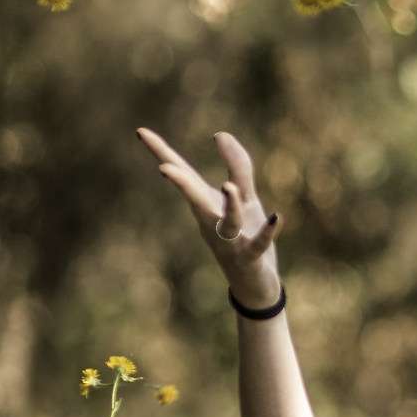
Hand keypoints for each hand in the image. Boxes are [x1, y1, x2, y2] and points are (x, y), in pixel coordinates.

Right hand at [137, 127, 281, 308]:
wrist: (254, 285)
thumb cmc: (245, 237)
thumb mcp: (244, 198)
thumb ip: (237, 167)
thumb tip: (220, 134)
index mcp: (207, 205)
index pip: (183, 174)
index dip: (162, 153)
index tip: (140, 131)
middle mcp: (213, 222)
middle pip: (195, 200)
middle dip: (182, 185)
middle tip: (164, 168)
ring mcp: (230, 242)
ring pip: (227, 223)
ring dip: (229, 206)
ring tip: (228, 186)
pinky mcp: (250, 258)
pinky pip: (258, 245)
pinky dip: (267, 233)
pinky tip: (276, 217)